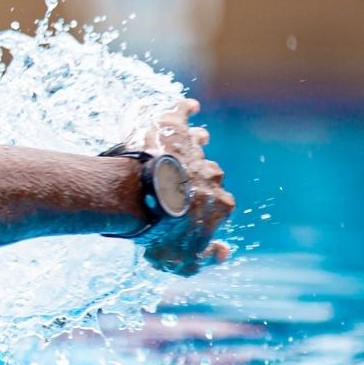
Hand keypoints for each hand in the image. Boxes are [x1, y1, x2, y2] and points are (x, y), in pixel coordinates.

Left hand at [133, 97, 234, 275]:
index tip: (188, 207)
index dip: (202, 206)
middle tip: (181, 174)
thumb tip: (223, 252)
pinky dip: (184, 108)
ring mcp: (192, 150)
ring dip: (195, 142)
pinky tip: (189, 105)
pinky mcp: (172, 128)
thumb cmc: (160, 229)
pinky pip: (180, 111)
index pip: (217, 203)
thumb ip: (201, 259)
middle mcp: (211, 173)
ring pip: (196, 143)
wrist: (140, 199)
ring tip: (195, 136)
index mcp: (218, 201)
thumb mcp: (179, 257)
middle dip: (198, 173)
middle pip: (207, 171)